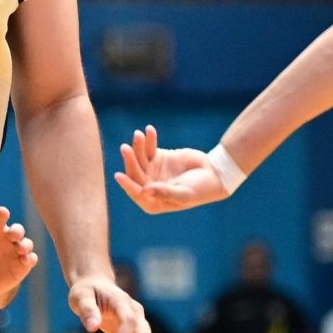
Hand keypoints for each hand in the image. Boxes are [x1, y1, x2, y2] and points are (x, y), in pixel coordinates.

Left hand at [0, 206, 37, 310]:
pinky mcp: (23, 264)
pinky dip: (30, 258)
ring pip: (27, 243)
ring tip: (20, 249)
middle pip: (17, 229)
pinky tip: (25, 260)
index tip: (2, 212)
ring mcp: (17, 250)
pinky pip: (31, 259)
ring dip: (25, 245)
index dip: (2, 214)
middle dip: (17, 230)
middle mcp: (8, 238)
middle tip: (13, 234)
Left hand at [114, 126, 233, 213]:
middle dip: (130, 161)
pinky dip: (149, 139)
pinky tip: (149, 130)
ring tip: (138, 134)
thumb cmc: (200, 189)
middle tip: (126, 148)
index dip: (127, 185)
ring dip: (138, 146)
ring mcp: (151, 171)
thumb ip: (164, 193)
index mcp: (152, 202)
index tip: (118, 175)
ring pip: (139, 158)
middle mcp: (148, 187)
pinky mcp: (157, 157)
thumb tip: (145, 191)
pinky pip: (149, 148)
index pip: (136, 193)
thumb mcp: (184, 194)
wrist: (214, 173)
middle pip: (135, 173)